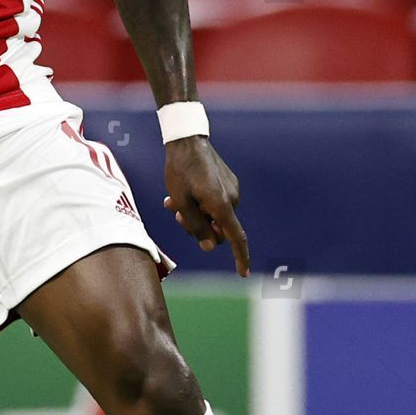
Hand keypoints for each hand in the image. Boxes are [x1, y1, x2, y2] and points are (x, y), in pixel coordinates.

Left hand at [162, 136, 249, 277]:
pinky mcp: (228, 183)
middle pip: (218, 230)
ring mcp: (232, 190)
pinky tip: (183, 194)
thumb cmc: (180, 171)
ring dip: (196, 215)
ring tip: (173, 202)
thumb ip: (195, 227)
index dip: (240, 258)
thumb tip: (209, 246)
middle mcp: (232, 199)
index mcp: (222, 205)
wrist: (187, 140)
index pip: (236, 238)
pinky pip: (216, 203)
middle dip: (198, 228)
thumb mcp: (181, 202)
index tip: (242, 274)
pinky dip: (201, 204)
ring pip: (214, 217)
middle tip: (176, 216)